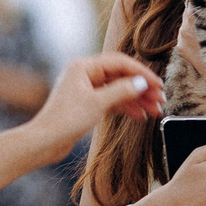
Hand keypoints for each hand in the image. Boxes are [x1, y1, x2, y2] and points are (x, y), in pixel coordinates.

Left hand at [31, 54, 161, 152]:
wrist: (45, 142)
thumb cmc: (65, 121)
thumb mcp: (97, 104)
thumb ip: (122, 91)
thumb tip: (141, 83)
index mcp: (83, 66)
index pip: (120, 63)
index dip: (141, 73)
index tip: (158, 84)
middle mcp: (84, 74)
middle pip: (120, 76)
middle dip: (141, 88)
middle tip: (160, 99)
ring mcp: (86, 89)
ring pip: (118, 90)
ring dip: (136, 99)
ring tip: (155, 110)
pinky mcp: (86, 104)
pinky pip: (111, 101)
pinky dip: (125, 107)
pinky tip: (139, 115)